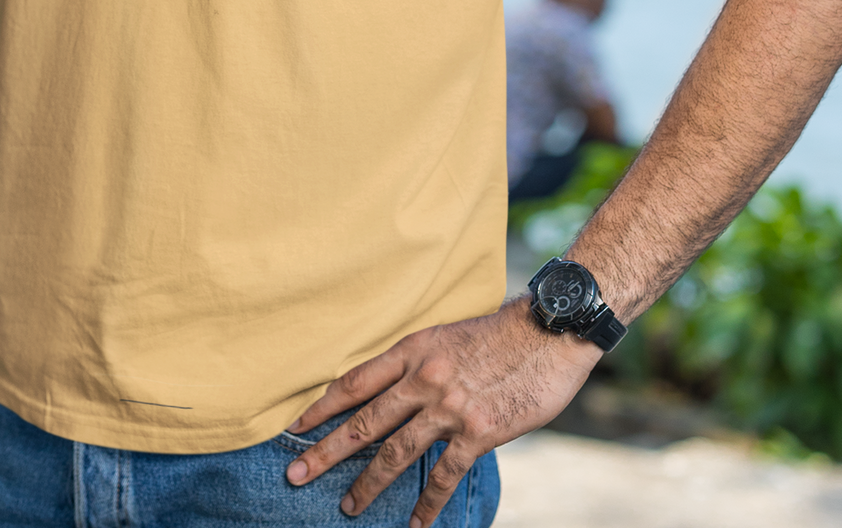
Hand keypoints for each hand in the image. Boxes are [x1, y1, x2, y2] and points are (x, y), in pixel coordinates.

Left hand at [284, 299, 598, 525]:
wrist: (547, 333)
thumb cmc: (497, 334)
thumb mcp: (445, 337)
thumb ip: (417, 363)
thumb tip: (391, 389)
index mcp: (411, 350)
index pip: (354, 382)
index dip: (321, 407)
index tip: (294, 426)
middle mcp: (422, 378)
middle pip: (364, 420)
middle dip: (326, 451)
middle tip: (295, 474)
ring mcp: (449, 407)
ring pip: (395, 451)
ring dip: (368, 483)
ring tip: (347, 506)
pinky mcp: (478, 431)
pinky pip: (444, 474)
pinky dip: (427, 503)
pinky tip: (415, 523)